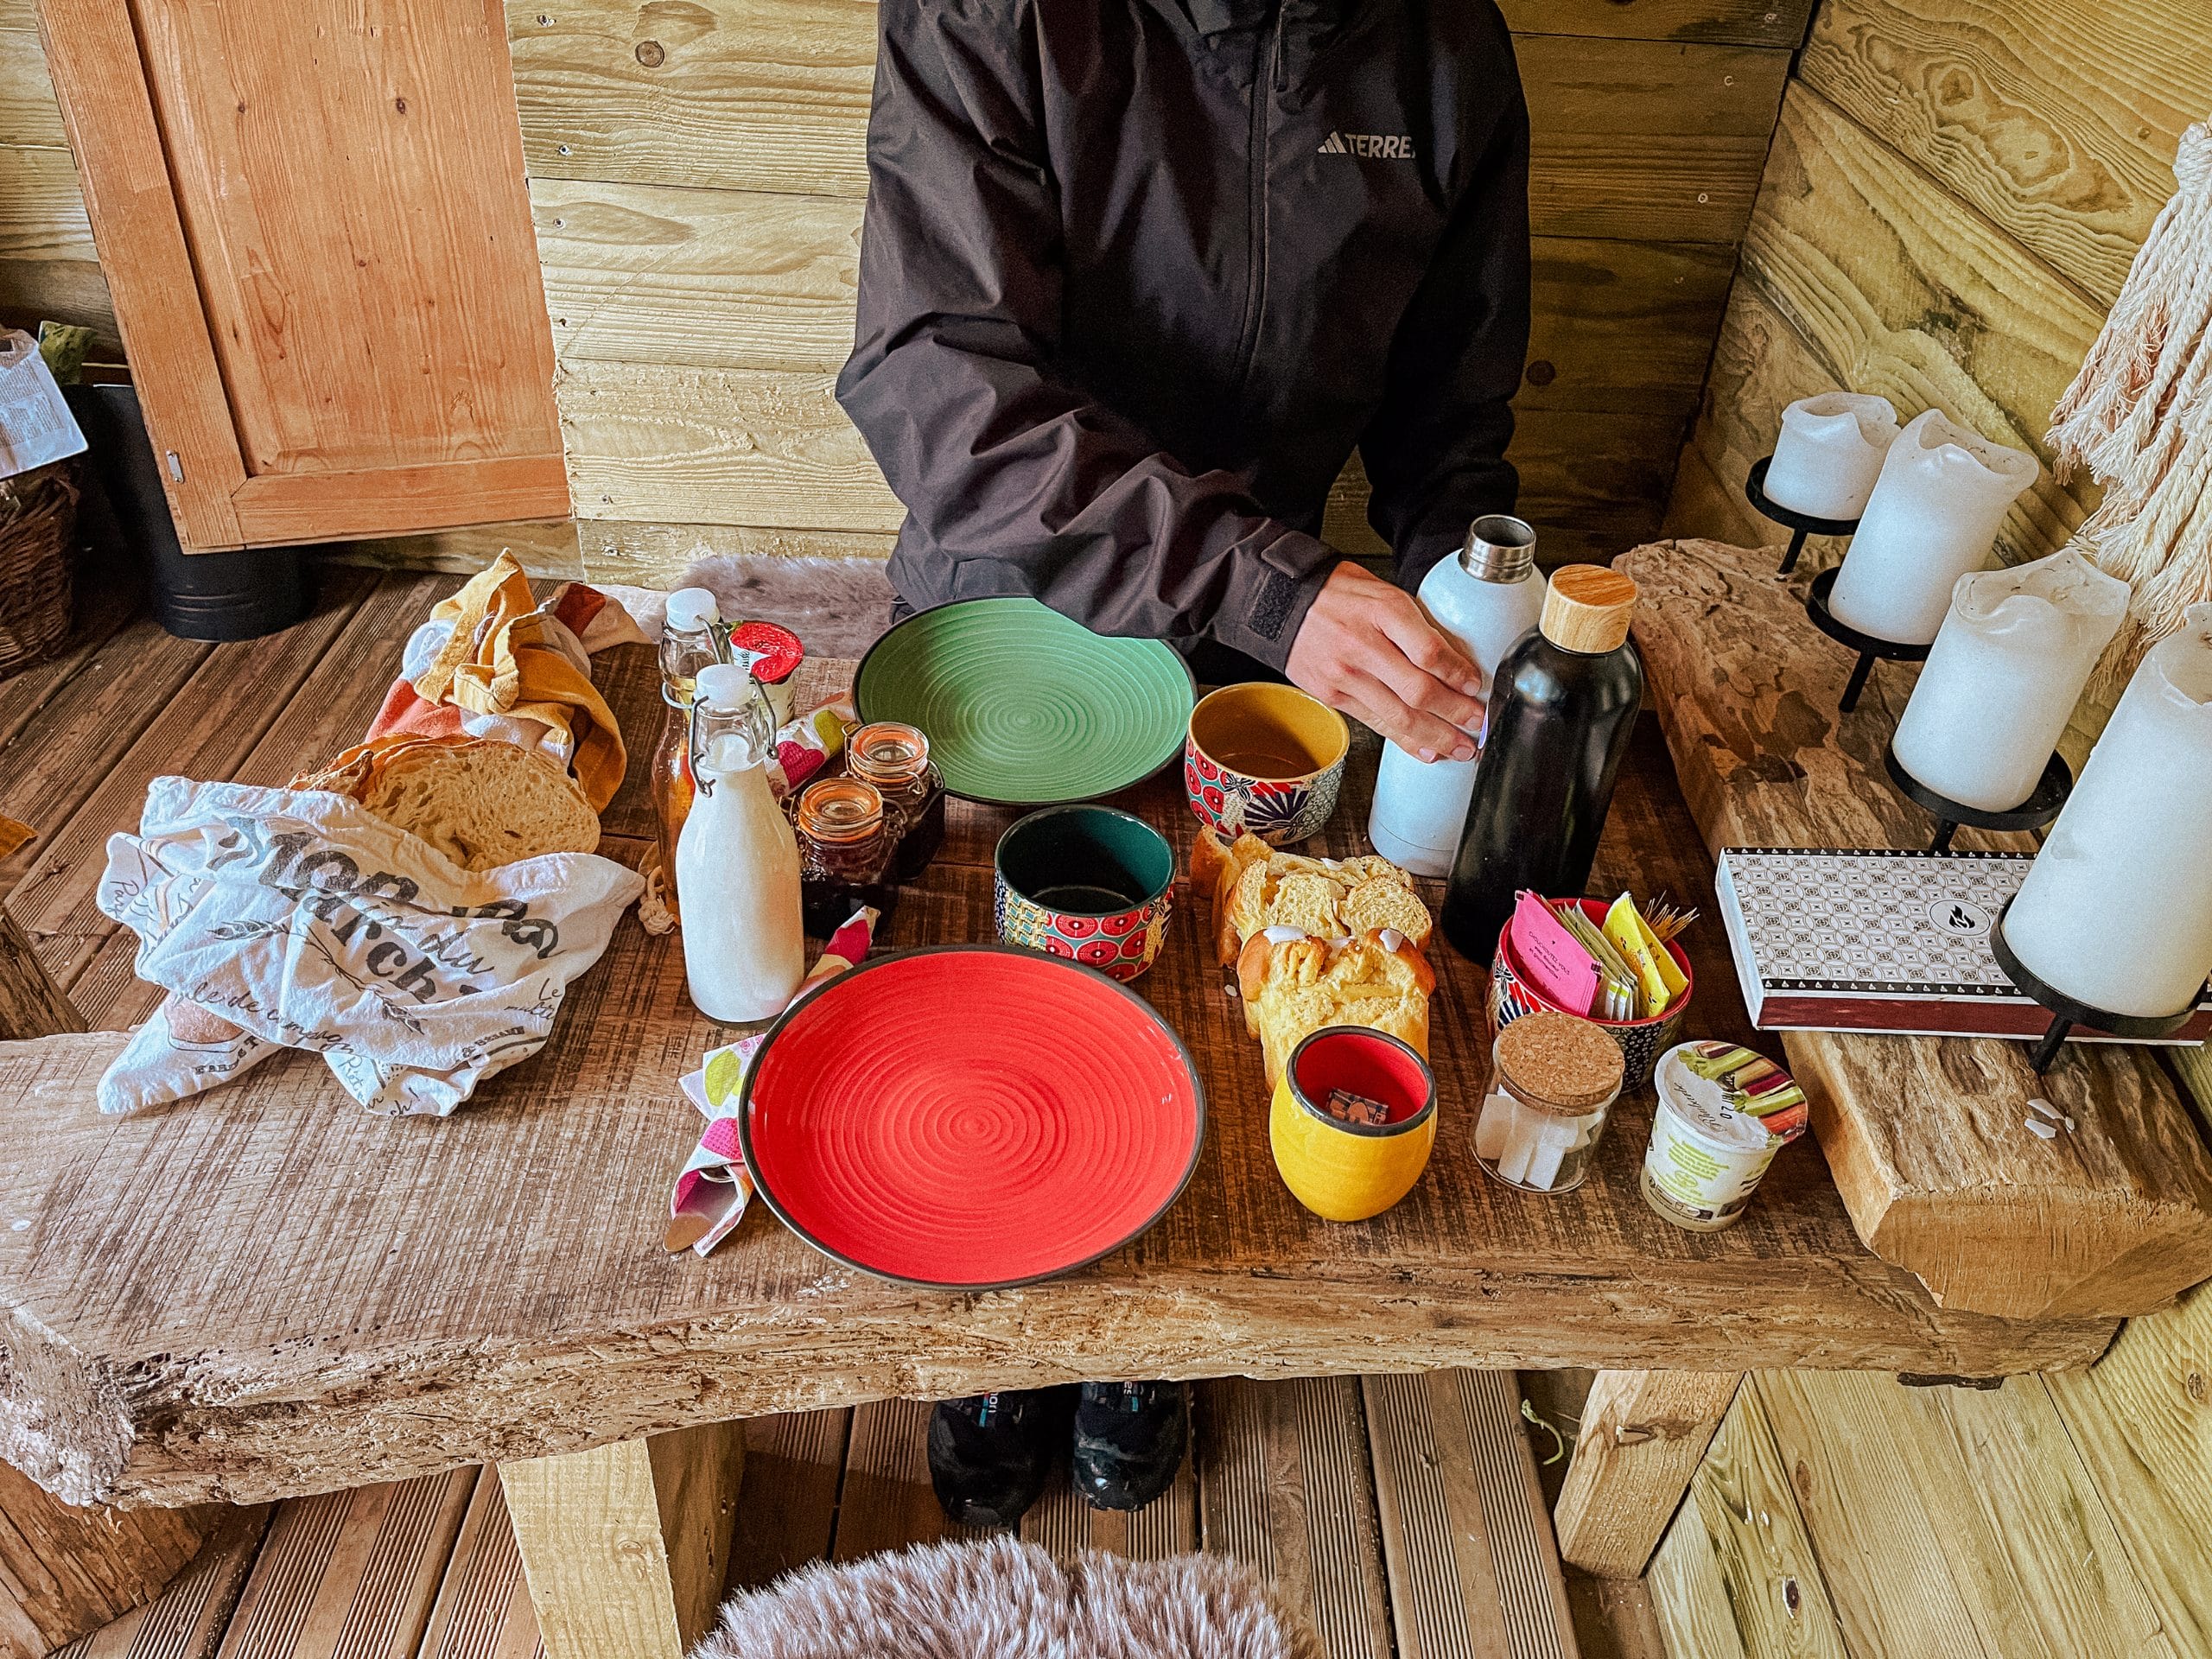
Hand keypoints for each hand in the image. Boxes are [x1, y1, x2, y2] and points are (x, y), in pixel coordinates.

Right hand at [1285, 562, 1484, 760]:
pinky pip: (1375, 723)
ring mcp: (1345, 674)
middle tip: (1478, 725)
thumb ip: (1417, 624)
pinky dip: (1404, 740)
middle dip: (1456, 714)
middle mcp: (1363, 645)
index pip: (1430, 652)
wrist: (1282, 602)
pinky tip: (1425, 750)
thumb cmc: (1337, 594)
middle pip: (1419, 691)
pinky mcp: (1332, 695)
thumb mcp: (1384, 591)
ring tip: (1460, 748)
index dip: (1458, 675)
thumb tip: (1455, 661)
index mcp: (1383, 611)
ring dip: (1436, 736)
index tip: (1475, 686)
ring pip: (1399, 716)